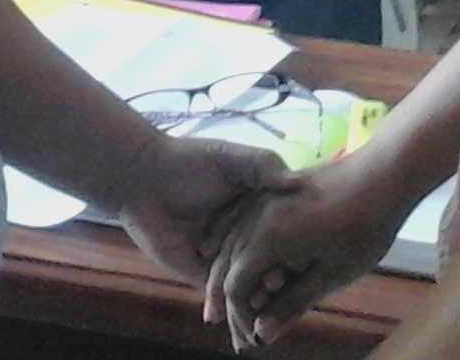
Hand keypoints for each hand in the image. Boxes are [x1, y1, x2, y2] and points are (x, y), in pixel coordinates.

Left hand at [112, 131, 294, 286]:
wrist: (143, 179)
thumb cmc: (189, 162)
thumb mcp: (232, 157)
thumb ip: (264, 166)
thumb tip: (297, 184)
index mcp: (258, 208)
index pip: (288, 229)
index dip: (302, 239)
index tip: (315, 246)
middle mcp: (246, 235)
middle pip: (273, 258)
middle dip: (286, 270)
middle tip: (295, 276)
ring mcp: (226, 257)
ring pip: (252, 281)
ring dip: (266, 291)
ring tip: (275, 290)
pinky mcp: (204, 275)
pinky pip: (225, 293)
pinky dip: (239, 302)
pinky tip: (251, 302)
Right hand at [205, 154, 411, 349]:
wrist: (383, 174)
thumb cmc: (362, 229)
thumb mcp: (331, 275)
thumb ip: (292, 302)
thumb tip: (262, 334)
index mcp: (267, 239)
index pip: (234, 286)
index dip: (240, 317)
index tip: (253, 340)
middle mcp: (255, 216)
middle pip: (226, 264)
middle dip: (231, 302)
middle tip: (241, 336)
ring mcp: (262, 198)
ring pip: (229, 241)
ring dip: (228, 273)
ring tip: (238, 305)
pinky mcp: (272, 189)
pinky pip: (239, 219)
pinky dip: (231, 244)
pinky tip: (236, 256)